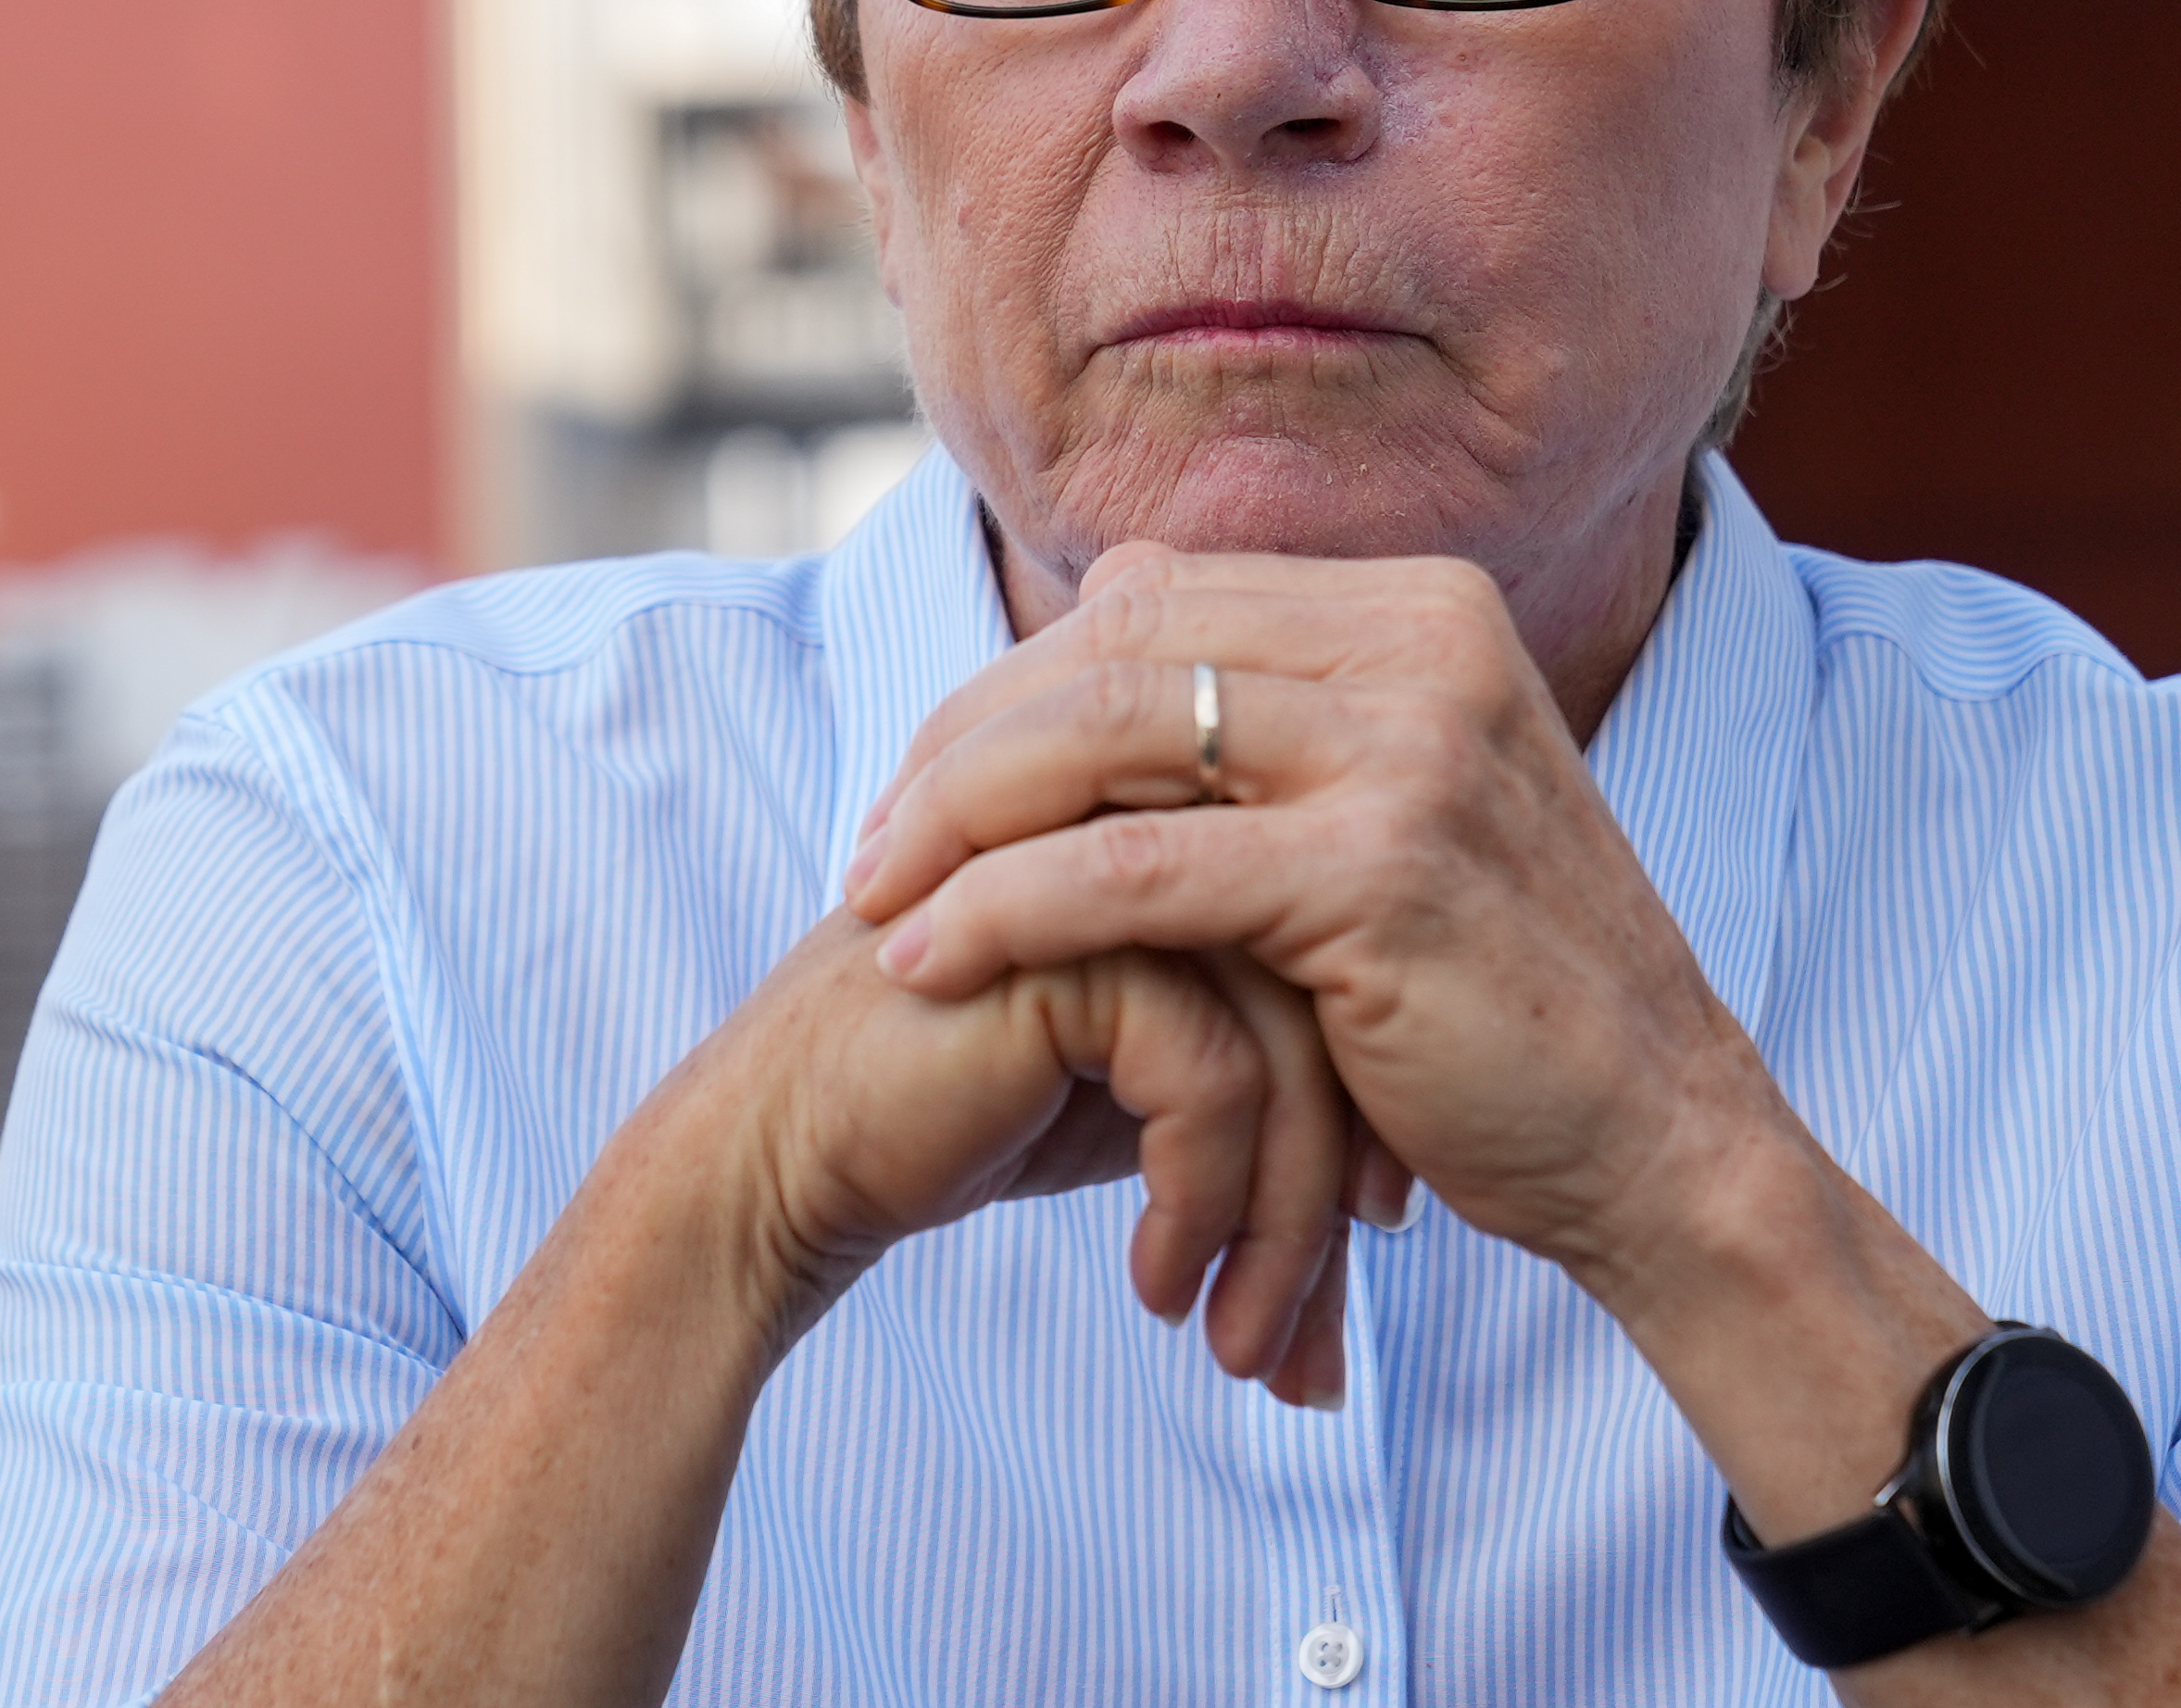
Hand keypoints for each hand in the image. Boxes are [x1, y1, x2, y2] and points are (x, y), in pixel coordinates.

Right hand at [686, 907, 1355, 1403]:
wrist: (783, 1154)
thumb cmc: (958, 1118)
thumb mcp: (1136, 1093)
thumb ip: (1255, 1071)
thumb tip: (1398, 1177)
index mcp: (1189, 840)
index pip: (1347, 967)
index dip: (1374, 1119)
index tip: (1371, 1251)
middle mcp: (1165, 832)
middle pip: (1339, 1006)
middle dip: (1341, 1193)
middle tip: (1321, 1342)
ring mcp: (1117, 870)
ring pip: (1294, 1052)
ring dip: (1278, 1228)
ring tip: (1246, 1347)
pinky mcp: (1074, 939)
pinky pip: (1215, 1082)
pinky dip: (1204, 1205)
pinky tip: (1158, 1285)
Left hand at [840, 542, 1778, 1285]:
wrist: (1661, 1142)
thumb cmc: (1507, 1004)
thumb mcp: (1402, 819)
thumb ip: (1280, 740)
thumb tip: (1087, 686)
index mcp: (1423, 610)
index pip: (1159, 598)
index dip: (1019, 684)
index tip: (928, 785)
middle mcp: (1423, 644)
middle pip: (1115, 647)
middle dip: (964, 744)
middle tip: (871, 848)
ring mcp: (1411, 747)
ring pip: (1105, 737)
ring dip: (957, 821)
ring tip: (871, 904)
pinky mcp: (1380, 870)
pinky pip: (1135, 872)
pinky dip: (1005, 911)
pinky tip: (926, 964)